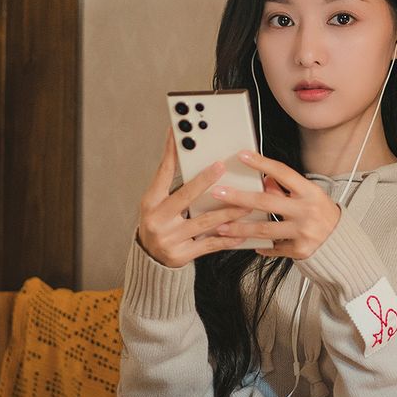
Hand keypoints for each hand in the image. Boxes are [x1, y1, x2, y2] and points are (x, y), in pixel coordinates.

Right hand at [135, 127, 256, 267]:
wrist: (150, 259)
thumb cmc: (159, 224)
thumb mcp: (158, 204)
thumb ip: (173, 187)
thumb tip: (197, 162)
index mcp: (151, 202)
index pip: (163, 173)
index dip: (172, 154)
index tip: (181, 137)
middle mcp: (158, 219)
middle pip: (185, 196)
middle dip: (204, 180)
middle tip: (221, 167)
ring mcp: (169, 238)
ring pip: (204, 222)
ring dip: (228, 212)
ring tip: (246, 204)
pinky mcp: (182, 255)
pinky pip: (209, 245)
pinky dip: (227, 239)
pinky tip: (241, 233)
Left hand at [212, 149, 340, 259]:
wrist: (342, 244)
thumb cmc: (324, 216)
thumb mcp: (310, 197)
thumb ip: (287, 190)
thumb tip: (265, 181)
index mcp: (310, 192)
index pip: (282, 173)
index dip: (261, 163)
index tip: (242, 156)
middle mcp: (307, 211)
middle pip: (266, 202)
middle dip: (239, 197)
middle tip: (219, 193)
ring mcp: (303, 232)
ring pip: (264, 229)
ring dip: (240, 228)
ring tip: (221, 226)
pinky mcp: (300, 250)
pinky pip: (274, 247)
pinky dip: (261, 246)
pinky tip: (249, 244)